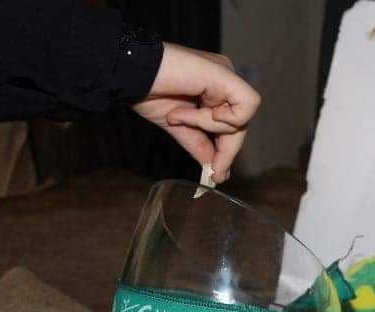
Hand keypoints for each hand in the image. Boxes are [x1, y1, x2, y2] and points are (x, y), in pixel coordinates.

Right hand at [133, 42, 260, 182]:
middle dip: (226, 150)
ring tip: (178, 115)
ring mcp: (227, 74)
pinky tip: (201, 109)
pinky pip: (245, 107)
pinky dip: (221, 118)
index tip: (217, 175)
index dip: (227, 151)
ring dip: (208, 125)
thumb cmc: (147, 91)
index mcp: (215, 89)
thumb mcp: (179, 126)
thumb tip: (216, 172)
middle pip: (241, 124)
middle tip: (214, 169)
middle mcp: (225, 80)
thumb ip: (199, 145)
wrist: (129, 73)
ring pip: (242, 118)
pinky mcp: (226, 73)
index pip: (232, 126)